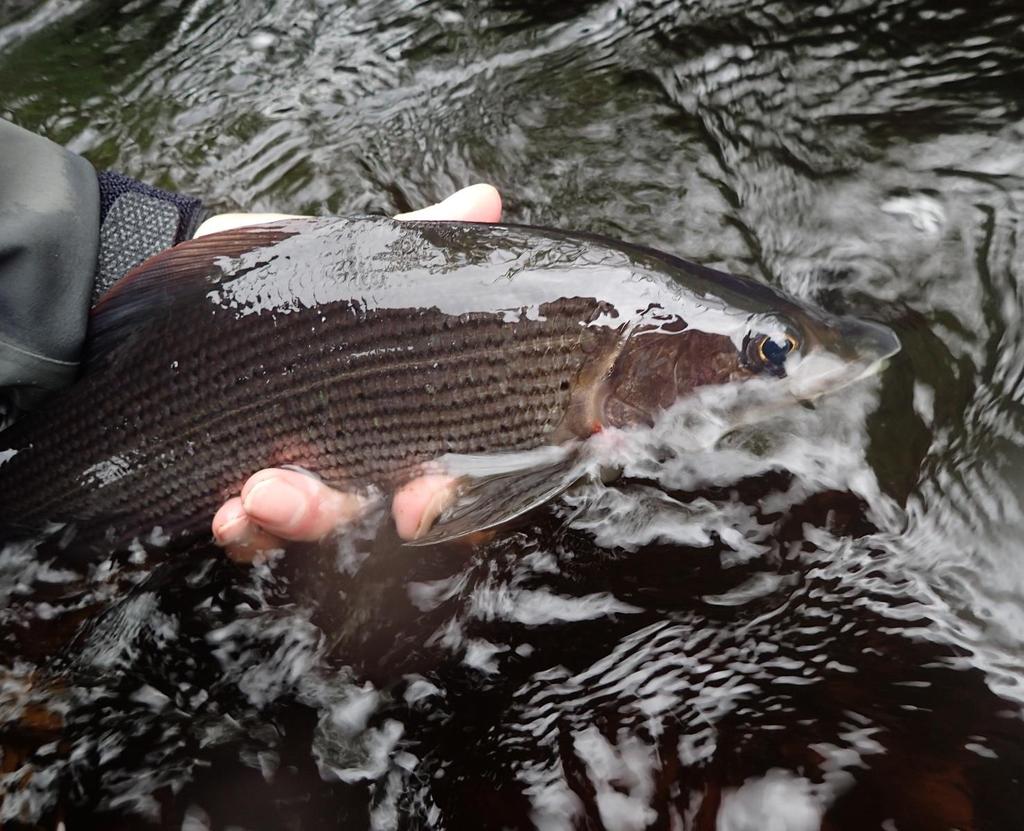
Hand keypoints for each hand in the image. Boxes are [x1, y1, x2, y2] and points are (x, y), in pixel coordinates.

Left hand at [210, 184, 501, 561]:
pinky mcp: (237, 484)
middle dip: (338, 512)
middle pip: (362, 510)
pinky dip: (240, 532)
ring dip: (284, 522)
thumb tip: (486, 199)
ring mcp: (296, 477)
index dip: (438, 495)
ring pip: (303, 525)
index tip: (420, 505)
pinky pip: (248, 532)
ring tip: (252, 498)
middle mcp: (350, 458)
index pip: (431, 470)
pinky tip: (222, 515)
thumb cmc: (286, 278)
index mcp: (394, 414)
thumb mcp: (348, 257)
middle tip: (307, 496)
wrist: (188, 287)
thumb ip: (419, 241)